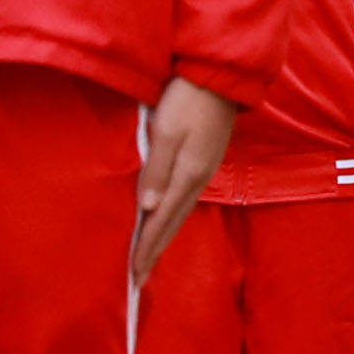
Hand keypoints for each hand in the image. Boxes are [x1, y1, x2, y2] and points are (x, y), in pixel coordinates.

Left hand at [132, 79, 237, 280]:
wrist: (220, 75)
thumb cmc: (187, 100)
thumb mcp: (166, 131)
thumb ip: (157, 169)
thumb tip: (147, 207)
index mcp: (187, 175)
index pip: (161, 220)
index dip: (146, 248)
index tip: (133, 274)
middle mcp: (198, 179)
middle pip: (173, 223)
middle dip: (155, 251)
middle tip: (139, 278)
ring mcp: (203, 171)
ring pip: (180, 213)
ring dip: (164, 237)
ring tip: (150, 257)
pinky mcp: (204, 161)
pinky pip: (185, 200)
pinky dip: (173, 218)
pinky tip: (166, 220)